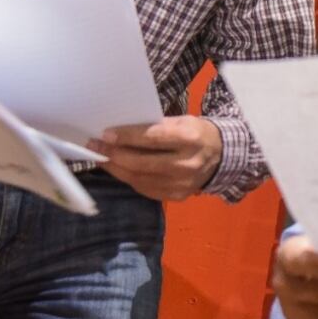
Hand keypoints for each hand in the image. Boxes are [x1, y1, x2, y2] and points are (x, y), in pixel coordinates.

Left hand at [87, 115, 223, 200]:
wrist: (221, 157)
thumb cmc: (196, 133)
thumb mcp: (182, 121)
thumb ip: (155, 127)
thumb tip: (120, 132)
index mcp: (190, 139)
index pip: (153, 138)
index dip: (127, 137)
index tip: (106, 134)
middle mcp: (187, 164)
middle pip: (142, 162)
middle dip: (115, 155)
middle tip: (95, 147)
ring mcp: (182, 184)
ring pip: (140, 179)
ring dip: (116, 169)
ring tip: (101, 158)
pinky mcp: (176, 197)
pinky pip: (145, 189)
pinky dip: (128, 179)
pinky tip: (118, 170)